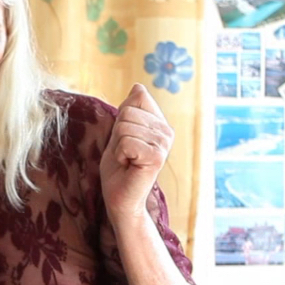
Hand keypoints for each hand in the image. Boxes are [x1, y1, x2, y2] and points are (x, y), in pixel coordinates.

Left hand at [99, 84, 174, 218]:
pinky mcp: (157, 157)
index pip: (137, 96)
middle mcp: (167, 131)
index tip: (125, 140)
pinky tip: (129, 167)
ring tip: (127, 161)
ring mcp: (164, 144)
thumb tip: (138, 86)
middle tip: (125, 154)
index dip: (121, 119)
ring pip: (124, 127)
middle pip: (127, 112)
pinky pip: (126, 142)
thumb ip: (129, 110)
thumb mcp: (120, 132)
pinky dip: (120, 155)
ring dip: (117, 147)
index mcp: (160, 123)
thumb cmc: (119, 167)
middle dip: (117, 135)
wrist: (119, 198)